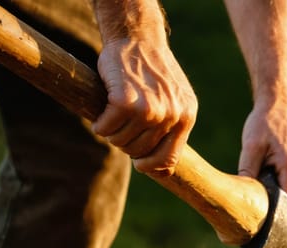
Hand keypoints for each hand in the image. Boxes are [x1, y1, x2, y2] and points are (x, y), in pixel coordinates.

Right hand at [92, 37, 196, 174]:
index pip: (169, 159)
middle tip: (121, 127)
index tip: (139, 163)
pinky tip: (102, 114)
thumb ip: (174, 127)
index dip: (151, 166)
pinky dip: (100, 124)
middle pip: (140, 152)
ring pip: (121, 141)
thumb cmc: (153, 71)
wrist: (138, 39)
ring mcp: (148, 109)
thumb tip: (164, 169)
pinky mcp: (125, 102)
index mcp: (186, 116)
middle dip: (126, 144)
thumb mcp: (176, 98)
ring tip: (113, 117)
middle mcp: (170, 115)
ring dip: (111, 133)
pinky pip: (106, 128)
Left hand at [238, 99, 286, 199]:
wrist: (278, 102)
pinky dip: (283, 171)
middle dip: (276, 193)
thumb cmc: (263, 123)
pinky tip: (273, 159)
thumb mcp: (250, 147)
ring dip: (279, 180)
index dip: (277, 206)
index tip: (264, 210)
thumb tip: (244, 194)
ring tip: (265, 166)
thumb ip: (247, 172)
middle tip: (259, 188)